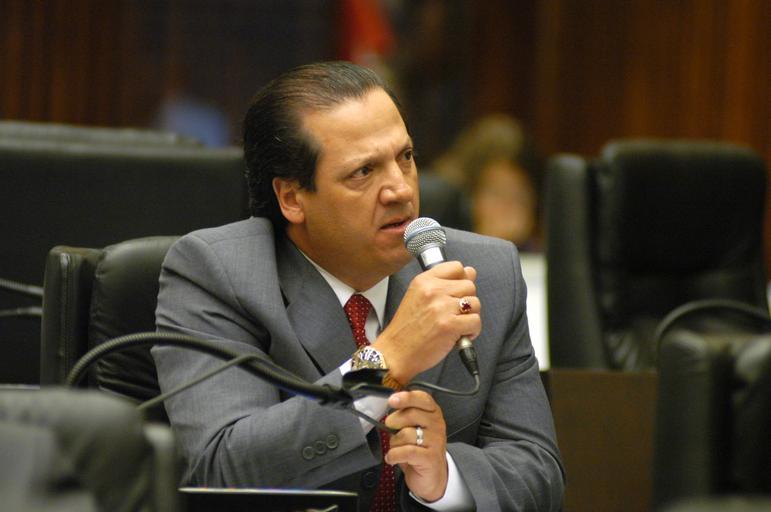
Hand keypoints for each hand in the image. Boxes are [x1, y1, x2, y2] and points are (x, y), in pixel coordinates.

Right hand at [374, 261, 480, 382]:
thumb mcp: (418, 297)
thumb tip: (471, 272)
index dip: (462, 280)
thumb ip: (443, 284)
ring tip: (456, 326)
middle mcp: (433, 290)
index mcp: (424, 281)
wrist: (395, 353)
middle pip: (469, 286)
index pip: (457, 267)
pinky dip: (472, 331)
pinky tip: (459, 336)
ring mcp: (441, 307)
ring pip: (475, 303)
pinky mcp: (449, 325)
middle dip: (466, 302)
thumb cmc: (407, 329)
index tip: (456, 293)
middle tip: (454, 315)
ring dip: (470, 317)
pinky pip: (476, 321)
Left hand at [384, 390, 447, 502]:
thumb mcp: (413, 427)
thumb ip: (404, 414)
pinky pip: (406, 451)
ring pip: (405, 434)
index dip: (406, 397)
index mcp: (432, 413)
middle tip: (393, 431)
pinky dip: (393, 455)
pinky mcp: (431, 457)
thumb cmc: (419, 448)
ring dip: (394, 443)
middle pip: (409, 414)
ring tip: (397, 448)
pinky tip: (392, 458)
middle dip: (394, 423)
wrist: (432, 476)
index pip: (422, 398)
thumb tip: (389, 406)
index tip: (392, 400)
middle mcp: (437, 424)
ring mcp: (436, 441)